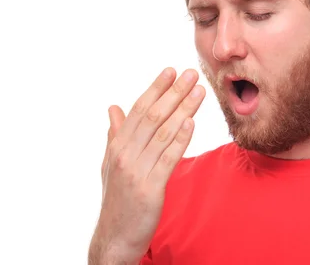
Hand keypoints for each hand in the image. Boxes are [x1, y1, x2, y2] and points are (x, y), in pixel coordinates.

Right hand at [89, 68, 204, 263]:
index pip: (138, 110)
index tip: (171, 71)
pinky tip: (191, 123)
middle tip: (192, 73)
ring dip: (183, 109)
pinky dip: (179, 139)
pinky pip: (167, 159)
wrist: (115, 237)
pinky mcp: (150, 188)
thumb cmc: (117, 198)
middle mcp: (124, 154)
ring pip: (162, 132)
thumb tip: (113, 108)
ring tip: (199, 91)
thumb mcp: (110, 164)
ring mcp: (136, 171)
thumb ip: (115, 134)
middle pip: (152, 116)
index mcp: (117, 145)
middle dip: (174, 92)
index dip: (156, 88)